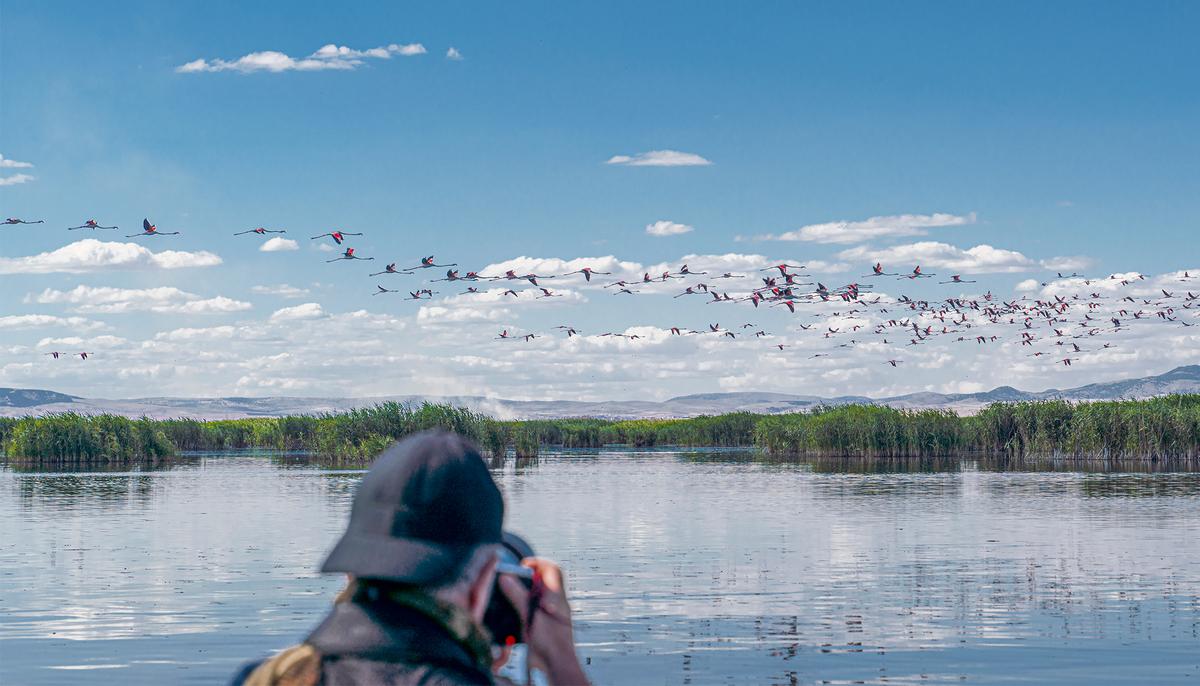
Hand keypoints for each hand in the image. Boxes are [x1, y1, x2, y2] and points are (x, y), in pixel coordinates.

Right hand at [498, 557, 589, 684]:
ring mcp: (550, 615)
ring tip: (510, 599)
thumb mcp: (530, 616)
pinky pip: (532, 611)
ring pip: (536, 597)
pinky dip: (522, 609)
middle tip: (511, 581)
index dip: (537, 563)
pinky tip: (513, 616)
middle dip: (526, 579)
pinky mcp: (543, 627)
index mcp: (556, 597)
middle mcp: (555, 604)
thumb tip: (507, 578)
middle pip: (542, 582)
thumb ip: (518, 595)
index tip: (522, 566)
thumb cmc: (551, 643)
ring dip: (522, 595)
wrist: (556, 667)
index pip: (552, 569)